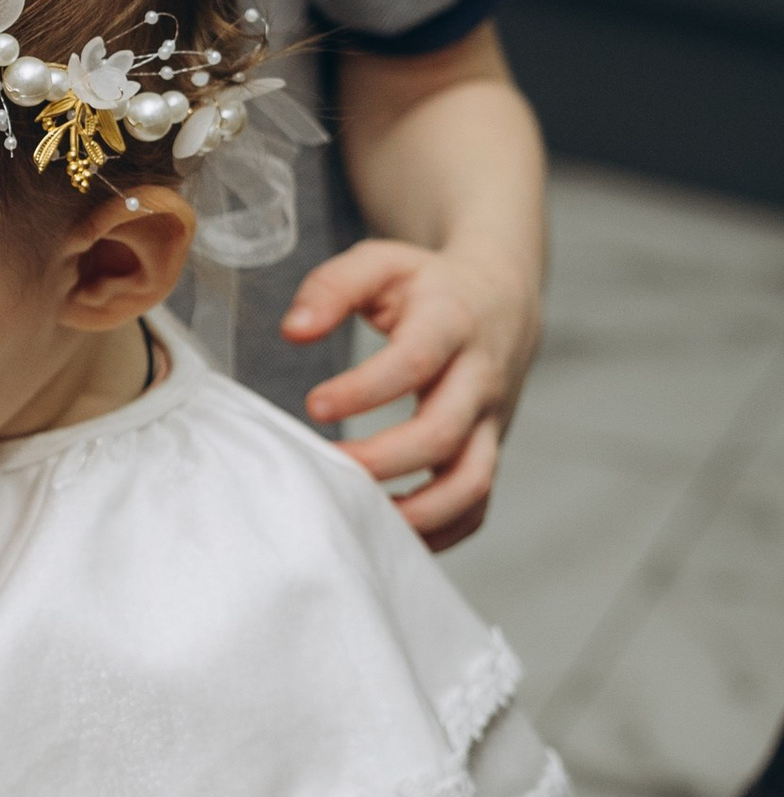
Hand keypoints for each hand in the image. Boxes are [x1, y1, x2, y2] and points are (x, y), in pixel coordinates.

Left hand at [281, 236, 539, 550]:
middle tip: (327, 468)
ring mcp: (490, 422)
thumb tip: (293, 331)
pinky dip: (440, 531)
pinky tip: (388, 533)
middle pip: (443, 434)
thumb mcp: (381, 263)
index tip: (314, 405)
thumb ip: (331, 287)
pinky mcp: (489, 451)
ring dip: (418, 513)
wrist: (502, 301)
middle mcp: (479, 378)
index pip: (415, 362)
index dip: (365, 389)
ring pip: (472, 482)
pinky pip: (478, 506)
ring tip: (358, 519)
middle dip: (384, 461)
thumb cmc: (428, 285)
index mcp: (451, 324)